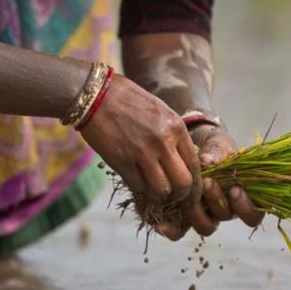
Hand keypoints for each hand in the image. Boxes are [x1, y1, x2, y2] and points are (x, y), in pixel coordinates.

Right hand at [80, 74, 200, 203]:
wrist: (96, 95)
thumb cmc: (128, 100)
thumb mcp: (160, 112)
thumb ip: (173, 135)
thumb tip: (182, 161)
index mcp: (176, 127)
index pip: (195, 164)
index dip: (193, 181)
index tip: (188, 188)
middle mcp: (163, 142)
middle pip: (182, 183)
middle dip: (180, 193)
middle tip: (173, 194)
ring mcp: (142, 154)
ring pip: (161, 190)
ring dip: (157, 192)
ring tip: (152, 186)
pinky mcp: (122, 162)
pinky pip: (138, 186)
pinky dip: (138, 186)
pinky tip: (135, 177)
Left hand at [155, 124, 263, 239]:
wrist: (193, 148)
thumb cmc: (214, 149)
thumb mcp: (220, 146)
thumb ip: (218, 153)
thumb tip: (208, 162)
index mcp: (241, 198)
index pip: (252, 215)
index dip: (246, 208)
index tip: (236, 190)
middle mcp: (224, 210)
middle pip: (224, 218)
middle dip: (217, 201)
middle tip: (208, 183)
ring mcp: (204, 215)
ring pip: (204, 226)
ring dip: (197, 212)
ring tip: (190, 192)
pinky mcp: (183, 217)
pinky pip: (179, 231)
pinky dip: (171, 229)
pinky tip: (162, 223)